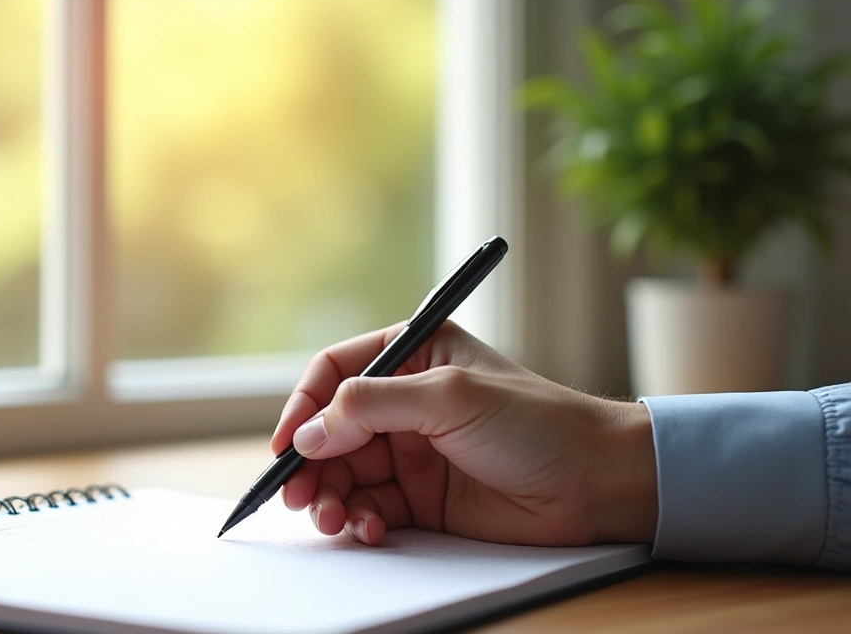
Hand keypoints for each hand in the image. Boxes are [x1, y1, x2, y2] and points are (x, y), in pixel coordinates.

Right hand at [270, 321, 656, 546]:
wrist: (597, 484)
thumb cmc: (538, 423)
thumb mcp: (449, 397)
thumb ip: (371, 406)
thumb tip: (309, 433)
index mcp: (413, 356)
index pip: (335, 372)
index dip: (303, 406)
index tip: (287, 443)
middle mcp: (405, 402)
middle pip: (329, 430)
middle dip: (310, 464)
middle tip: (297, 495)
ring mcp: (412, 451)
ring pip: (343, 474)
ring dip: (329, 497)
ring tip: (333, 518)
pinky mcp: (422, 498)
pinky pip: (370, 508)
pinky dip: (359, 520)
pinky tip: (369, 529)